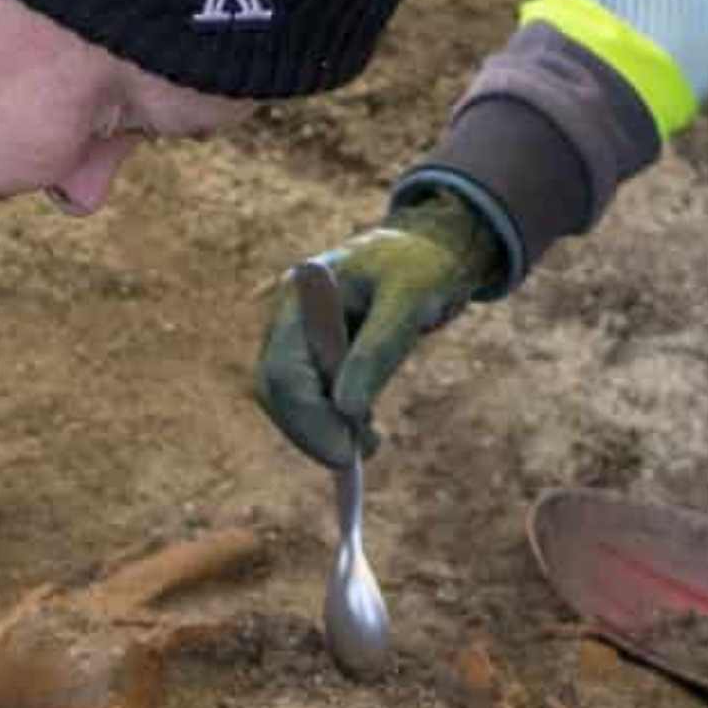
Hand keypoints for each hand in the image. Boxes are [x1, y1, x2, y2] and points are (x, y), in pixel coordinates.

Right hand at [254, 191, 506, 467]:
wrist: (430, 249)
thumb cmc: (422, 266)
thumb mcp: (409, 302)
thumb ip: (376, 351)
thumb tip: (346, 412)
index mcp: (301, 295)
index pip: (282, 371)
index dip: (307, 420)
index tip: (345, 456)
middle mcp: (288, 317)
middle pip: (277, 390)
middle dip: (312, 431)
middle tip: (357, 458)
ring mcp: (297, 335)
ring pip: (290, 400)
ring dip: (323, 430)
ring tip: (371, 445)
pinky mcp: (313, 353)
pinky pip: (310, 397)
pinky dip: (332, 421)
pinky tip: (365, 432)